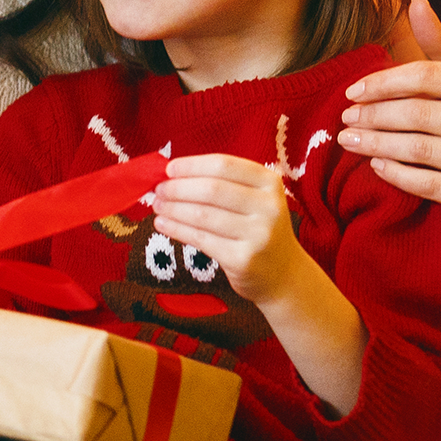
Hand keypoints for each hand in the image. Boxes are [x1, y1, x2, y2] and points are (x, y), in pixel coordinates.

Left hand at [153, 154, 302, 304]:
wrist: (283, 275)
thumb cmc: (256, 227)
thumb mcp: (252, 199)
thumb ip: (220, 182)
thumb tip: (170, 173)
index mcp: (269, 182)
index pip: (223, 165)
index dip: (192, 165)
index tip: (169, 168)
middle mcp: (269, 206)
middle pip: (211, 189)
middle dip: (177, 188)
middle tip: (158, 190)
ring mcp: (259, 234)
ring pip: (202, 215)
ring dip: (173, 208)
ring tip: (157, 206)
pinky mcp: (243, 259)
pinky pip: (201, 239)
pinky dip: (176, 229)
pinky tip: (162, 224)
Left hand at [339, 0, 440, 233]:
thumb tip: (416, 1)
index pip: (428, 77)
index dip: (384, 83)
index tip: (351, 92)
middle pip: (420, 113)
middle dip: (374, 115)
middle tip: (345, 120)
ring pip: (421, 148)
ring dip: (377, 144)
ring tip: (349, 141)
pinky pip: (434, 186)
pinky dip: (399, 175)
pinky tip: (377, 167)